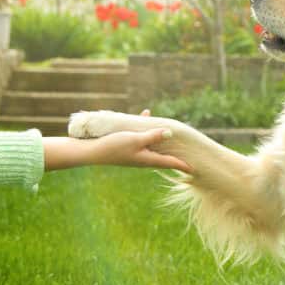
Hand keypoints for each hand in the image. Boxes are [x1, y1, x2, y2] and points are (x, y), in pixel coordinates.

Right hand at [44, 110, 192, 172]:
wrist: (90, 152)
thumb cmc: (113, 147)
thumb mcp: (136, 139)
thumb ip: (153, 136)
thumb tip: (170, 134)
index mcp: (148, 159)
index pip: (169, 163)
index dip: (182, 165)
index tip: (194, 170)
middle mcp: (143, 158)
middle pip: (163, 157)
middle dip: (175, 156)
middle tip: (188, 157)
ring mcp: (134, 153)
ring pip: (153, 145)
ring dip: (162, 139)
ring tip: (171, 133)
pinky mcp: (126, 146)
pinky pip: (140, 136)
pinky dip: (145, 127)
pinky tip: (146, 114)